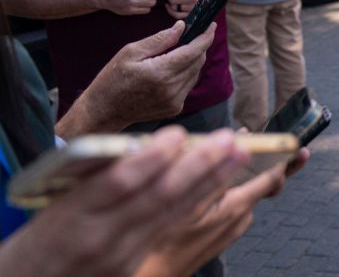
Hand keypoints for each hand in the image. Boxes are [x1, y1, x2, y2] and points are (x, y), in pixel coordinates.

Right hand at [0, 127, 247, 276]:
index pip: (120, 183)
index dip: (153, 158)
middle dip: (199, 165)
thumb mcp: (55, 203)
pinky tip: (220, 182)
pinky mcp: (133, 264)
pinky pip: (171, 227)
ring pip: (174, 213)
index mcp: (73, 216)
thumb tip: (140, 146)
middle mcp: (101, 238)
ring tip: (239, 153)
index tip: (179, 134)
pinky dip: (198, 201)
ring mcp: (121, 255)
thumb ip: (95, 177)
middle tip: (228, 139)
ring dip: (211, 181)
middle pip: (158, 197)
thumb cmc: (40, 237)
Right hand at [57, 20, 214, 135]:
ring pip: (195, 73)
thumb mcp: (130, 52)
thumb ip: (159, 40)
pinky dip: (184, 75)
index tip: (211, 25)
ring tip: (175, 54)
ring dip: (191, 61)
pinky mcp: (175, 109)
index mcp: (160, 73)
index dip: (205, 37)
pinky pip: (188, 85)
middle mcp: (171, 89)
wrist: (104, 111)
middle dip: (198, 46)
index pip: (193, 51)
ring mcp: (174, 101)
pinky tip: (169, 71)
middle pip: (198, 61)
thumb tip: (182, 27)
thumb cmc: (112, 79)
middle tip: (191, 35)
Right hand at [136, 160, 292, 276]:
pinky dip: (237, 194)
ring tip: (246, 161)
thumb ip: (219, 168)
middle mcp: (242, 217)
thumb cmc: (169, 235)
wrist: (161, 271)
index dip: (285, 161)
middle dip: (281, 169)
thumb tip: (241, 141)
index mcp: (236, 206)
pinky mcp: (228, 233)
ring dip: (251, 180)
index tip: (299, 149)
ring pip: (250, 196)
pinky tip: (223, 188)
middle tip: (301, 155)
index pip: (271, 179)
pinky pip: (238, 208)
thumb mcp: (190, 199)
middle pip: (267, 187)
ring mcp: (236, 227)